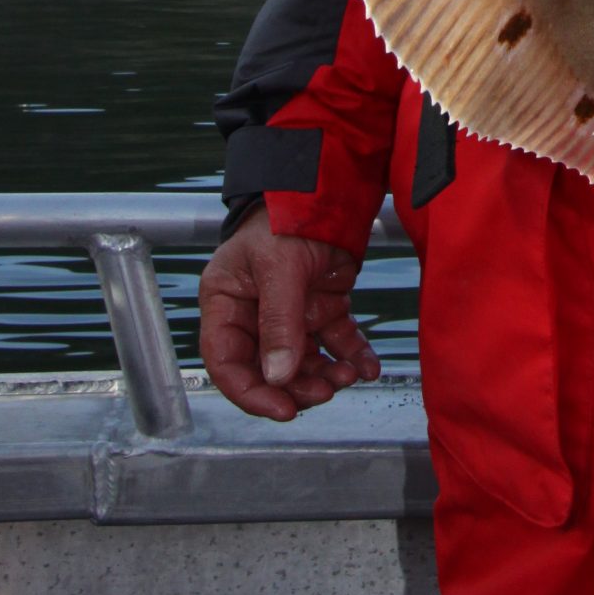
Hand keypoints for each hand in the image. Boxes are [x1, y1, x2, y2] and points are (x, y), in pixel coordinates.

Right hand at [198, 205, 379, 421]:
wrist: (328, 184)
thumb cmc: (286, 214)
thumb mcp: (278, 267)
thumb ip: (279, 322)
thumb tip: (279, 376)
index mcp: (226, 303)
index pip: (227, 363)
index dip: (251, 393)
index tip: (282, 409)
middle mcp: (254, 313)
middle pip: (269, 369)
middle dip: (297, 386)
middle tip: (326, 390)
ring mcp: (290, 313)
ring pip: (305, 361)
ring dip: (327, 374)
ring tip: (350, 375)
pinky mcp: (322, 307)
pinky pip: (336, 340)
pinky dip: (352, 355)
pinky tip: (367, 366)